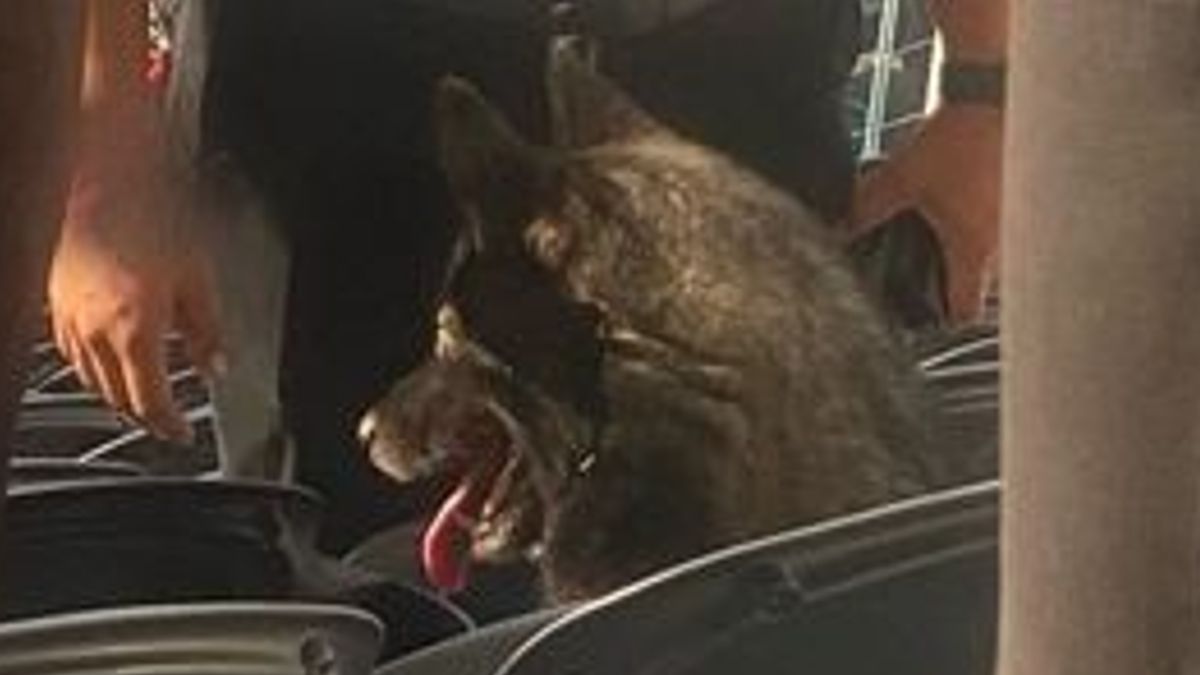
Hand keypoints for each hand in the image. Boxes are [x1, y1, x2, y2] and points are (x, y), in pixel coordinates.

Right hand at [48, 98, 222, 441]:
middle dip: (143, 416)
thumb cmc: (146, 212)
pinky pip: (72, 352)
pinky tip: (106, 361)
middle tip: (164, 422)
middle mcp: (94, 332)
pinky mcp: (53, 302)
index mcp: (134, 330)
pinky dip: (93, 367)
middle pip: (116, 398)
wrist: (97, 173)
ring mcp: (68, 319)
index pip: (150, 402)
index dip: (169, 426)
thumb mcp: (196, 274)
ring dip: (116, 396)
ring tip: (139, 400)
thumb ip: (206, 328)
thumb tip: (217, 363)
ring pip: (90, 379)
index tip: (183, 435)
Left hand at [851, 103, 1002, 323]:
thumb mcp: (899, 178)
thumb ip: (866, 210)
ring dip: (973, 254)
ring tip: (943, 238)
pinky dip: (987, 225)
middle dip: (955, 285)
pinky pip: (1007, 225)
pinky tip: (963, 207)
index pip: (967, 310)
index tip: (926, 316)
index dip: (943, 320)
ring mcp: (1020, 219)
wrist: (993, 91)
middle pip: (983, 287)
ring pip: (997, 256)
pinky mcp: (1023, 194)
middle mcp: (1005, 242)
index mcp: (974, 248)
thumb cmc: (953, 138)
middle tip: (928, 276)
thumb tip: (838, 230)